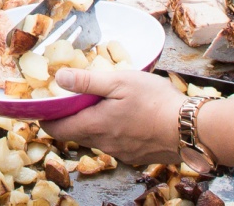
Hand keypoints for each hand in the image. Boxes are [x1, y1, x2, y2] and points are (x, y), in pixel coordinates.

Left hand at [42, 69, 186, 165]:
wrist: (190, 129)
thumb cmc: (156, 102)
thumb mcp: (120, 82)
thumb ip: (87, 81)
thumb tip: (59, 78)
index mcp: (95, 126)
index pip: (56, 129)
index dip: (46, 118)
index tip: (43, 106)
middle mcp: (104, 144)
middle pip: (75, 134)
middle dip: (70, 118)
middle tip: (74, 98)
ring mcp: (120, 153)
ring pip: (96, 138)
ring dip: (94, 123)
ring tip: (104, 102)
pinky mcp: (135, 156)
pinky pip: (115, 143)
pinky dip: (113, 130)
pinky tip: (126, 116)